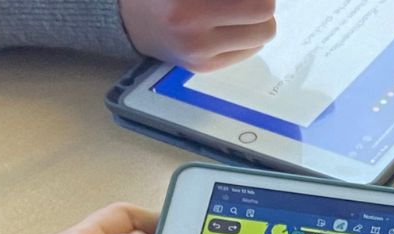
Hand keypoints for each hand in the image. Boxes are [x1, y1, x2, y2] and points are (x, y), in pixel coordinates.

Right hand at [119, 0, 276, 71]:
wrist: (128, 20)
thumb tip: (265, 0)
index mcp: (188, 6)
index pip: (257, 4)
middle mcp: (193, 33)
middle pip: (265, 17)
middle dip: (261, 2)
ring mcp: (199, 55)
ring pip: (262, 36)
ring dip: (257, 19)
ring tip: (235, 9)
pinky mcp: (203, 68)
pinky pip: (248, 51)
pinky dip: (245, 35)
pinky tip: (225, 24)